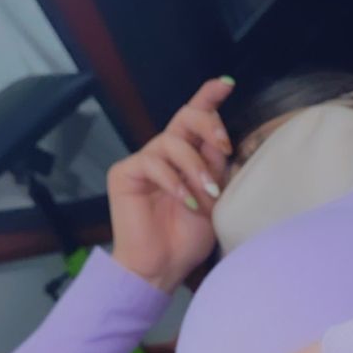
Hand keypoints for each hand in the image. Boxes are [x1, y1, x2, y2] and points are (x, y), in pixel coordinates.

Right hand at [107, 77, 235, 294]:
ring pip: (172, 142)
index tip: (226, 84)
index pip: (195, 120)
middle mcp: (164, 154)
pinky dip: (173, 181)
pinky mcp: (125, 173)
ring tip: (206, 195)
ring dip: (195, 167)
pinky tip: (185, 202)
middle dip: (208, 125)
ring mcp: (144, 163)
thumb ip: (215, 168)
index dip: (209, 97)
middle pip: (184, 118)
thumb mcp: (213, 200)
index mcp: (186, 157)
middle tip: (224, 147)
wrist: (161, 268)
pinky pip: (152, 163)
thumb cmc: (186, 240)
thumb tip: (222, 139)